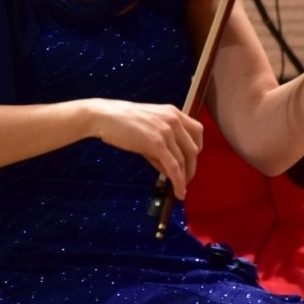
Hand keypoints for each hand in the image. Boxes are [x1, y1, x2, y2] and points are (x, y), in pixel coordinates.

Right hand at [88, 99, 203, 198]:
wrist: (106, 116)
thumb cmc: (123, 121)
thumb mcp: (149, 127)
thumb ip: (162, 144)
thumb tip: (169, 168)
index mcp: (174, 113)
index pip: (197, 130)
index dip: (197, 148)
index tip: (192, 160)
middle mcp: (174, 120)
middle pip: (193, 148)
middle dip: (191, 166)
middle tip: (187, 178)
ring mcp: (166, 132)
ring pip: (183, 159)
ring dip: (184, 177)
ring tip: (181, 188)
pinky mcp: (156, 143)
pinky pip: (173, 166)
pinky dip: (178, 180)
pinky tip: (178, 190)